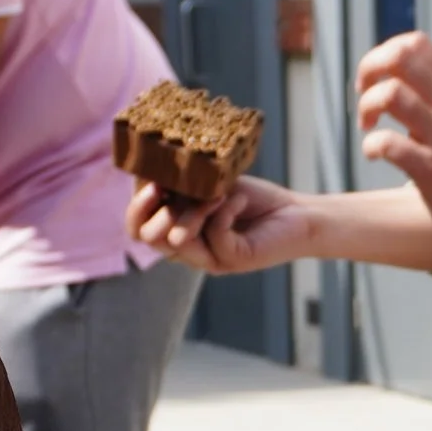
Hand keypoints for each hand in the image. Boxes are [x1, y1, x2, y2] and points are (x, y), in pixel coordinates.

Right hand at [127, 175, 313, 275]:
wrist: (295, 214)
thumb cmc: (251, 198)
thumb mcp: (208, 185)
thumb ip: (179, 184)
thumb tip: (149, 171)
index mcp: (176, 231)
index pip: (137, 229)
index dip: (136, 207)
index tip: (152, 181)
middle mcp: (190, 250)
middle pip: (148, 238)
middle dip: (155, 209)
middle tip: (171, 188)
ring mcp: (212, 259)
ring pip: (178, 240)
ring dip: (193, 209)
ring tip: (217, 193)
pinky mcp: (235, 259)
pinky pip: (215, 236)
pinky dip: (224, 211)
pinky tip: (238, 200)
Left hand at [355, 32, 431, 262]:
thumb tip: (393, 84)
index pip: (417, 43)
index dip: (384, 55)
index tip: (376, 82)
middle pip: (400, 56)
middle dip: (369, 70)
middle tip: (364, 96)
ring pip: (391, 93)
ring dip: (367, 107)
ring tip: (368, 127)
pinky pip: (389, 143)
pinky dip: (372, 146)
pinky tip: (375, 155)